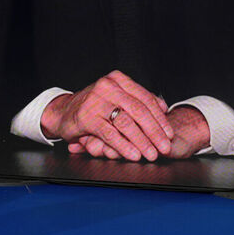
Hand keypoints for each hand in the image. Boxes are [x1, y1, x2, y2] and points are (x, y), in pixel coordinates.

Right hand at [41, 70, 173, 160]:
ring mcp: (96, 101)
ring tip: (151, 154)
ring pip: (126, 123)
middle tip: (164, 147)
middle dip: (154, 132)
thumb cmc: (95, 106)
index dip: (160, 119)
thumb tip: (163, 106)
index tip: (169, 134)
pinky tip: (134, 154)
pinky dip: (124, 146)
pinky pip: (110, 134)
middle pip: (139, 111)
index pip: (145, 99)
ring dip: (142, 141)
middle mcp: (108, 86)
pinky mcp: (87, 117)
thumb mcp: (116, 98)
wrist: (64, 112)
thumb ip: (138, 100)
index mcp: (118, 80)